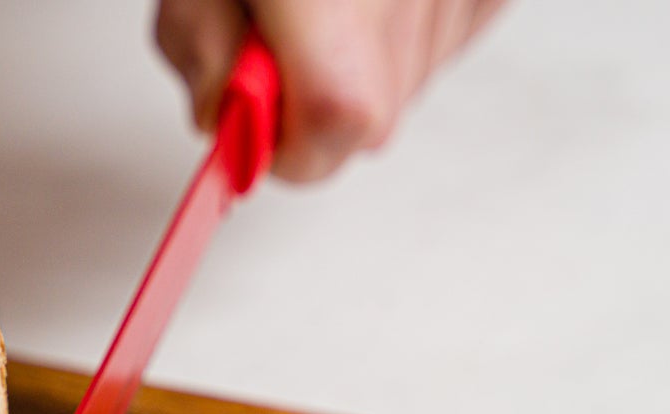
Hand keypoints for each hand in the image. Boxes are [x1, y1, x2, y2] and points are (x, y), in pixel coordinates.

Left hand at [155, 0, 504, 181]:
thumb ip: (205, 47)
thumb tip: (225, 122)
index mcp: (336, 16)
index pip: (323, 139)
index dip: (277, 144)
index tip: (248, 114)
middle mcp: (414, 12)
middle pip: (363, 127)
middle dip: (313, 100)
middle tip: (282, 25)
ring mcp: (464, 3)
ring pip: (399, 88)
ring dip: (357, 59)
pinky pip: (436, 44)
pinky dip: (400, 28)